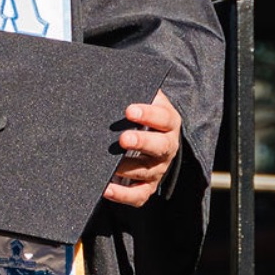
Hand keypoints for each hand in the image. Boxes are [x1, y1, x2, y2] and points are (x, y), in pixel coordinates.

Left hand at [103, 89, 181, 208]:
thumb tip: (109, 79)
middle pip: (160, 147)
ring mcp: (158, 168)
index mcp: (168, 122)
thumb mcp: (142, 99)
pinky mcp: (148, 186)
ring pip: (147, 172)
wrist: (150, 135)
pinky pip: (138, 195)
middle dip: (142, 142)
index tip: (129, 110)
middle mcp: (167, 147)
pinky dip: (123, 195)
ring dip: (128, 169)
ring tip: (109, 167)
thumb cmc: (139, 115)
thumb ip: (133, 89)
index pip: (163, 118)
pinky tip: (105, 189)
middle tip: (122, 139)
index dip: (149, 114)